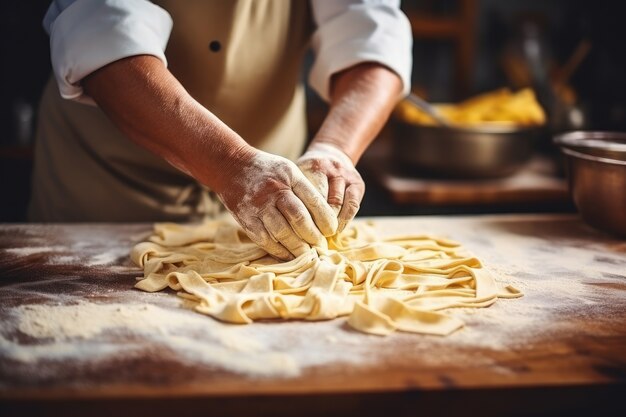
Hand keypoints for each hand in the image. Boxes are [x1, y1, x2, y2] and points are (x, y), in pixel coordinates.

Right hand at [215, 149, 337, 259]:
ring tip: (307, 255)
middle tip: (321, 246)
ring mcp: (258, 205)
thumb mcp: (289, 170)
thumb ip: (305, 189)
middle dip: (313, 236)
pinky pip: (264, 239)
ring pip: (282, 232)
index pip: (313, 200)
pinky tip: (288, 255)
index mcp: (289, 177)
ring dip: (297, 247)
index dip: (325, 218)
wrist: (231, 165)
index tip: (332, 230)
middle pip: (299, 218)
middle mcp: (274, 190)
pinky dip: (278, 251)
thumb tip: (324, 218)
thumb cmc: (267, 170)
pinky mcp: (245, 218)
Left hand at [297, 142, 364, 232]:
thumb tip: (291, 228)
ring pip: (338, 204)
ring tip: (324, 236)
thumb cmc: (308, 173)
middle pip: (322, 201)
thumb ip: (296, 196)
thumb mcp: (297, 177)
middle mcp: (328, 168)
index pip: (306, 196)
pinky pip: (352, 205)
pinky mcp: (357, 182)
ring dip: (332, 223)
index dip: (303, 217)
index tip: (298, 233)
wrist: (331, 153)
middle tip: (311, 238)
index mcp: (310, 167)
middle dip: (317, 222)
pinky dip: (345, 220)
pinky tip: (338, 229)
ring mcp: (344, 174)